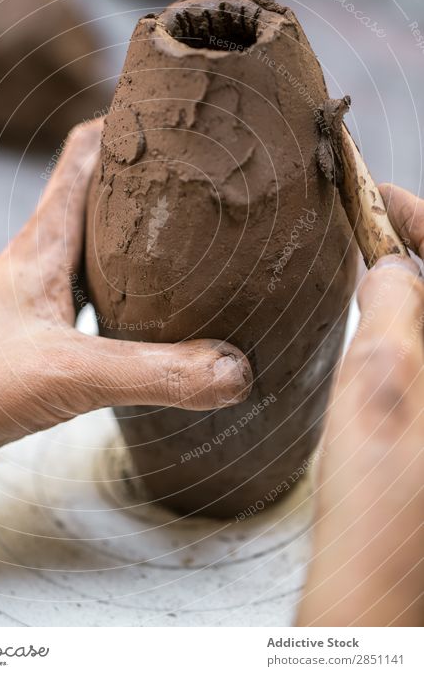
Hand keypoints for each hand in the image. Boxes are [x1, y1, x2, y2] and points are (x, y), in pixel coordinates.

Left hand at [0, 120, 251, 504]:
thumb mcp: (67, 375)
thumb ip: (153, 372)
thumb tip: (235, 368)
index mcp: (45, 241)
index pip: (86, 153)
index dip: (129, 122)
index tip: (179, 114)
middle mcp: (41, 257)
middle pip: (98, 197)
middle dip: (148, 182)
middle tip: (205, 180)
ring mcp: (35, 295)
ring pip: (96, 249)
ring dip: (137, 241)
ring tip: (191, 244)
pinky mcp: (34, 333)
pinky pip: (89, 296)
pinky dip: (124, 294)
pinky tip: (148, 318)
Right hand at [297, 184, 423, 626]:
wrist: (382, 591)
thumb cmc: (384, 508)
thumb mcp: (379, 385)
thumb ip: (392, 306)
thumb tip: (391, 265)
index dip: (419, 216)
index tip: (377, 193)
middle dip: (415, 248)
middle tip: (366, 223)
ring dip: (411, 287)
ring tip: (367, 263)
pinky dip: (409, 326)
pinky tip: (379, 322)